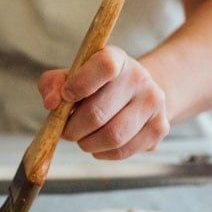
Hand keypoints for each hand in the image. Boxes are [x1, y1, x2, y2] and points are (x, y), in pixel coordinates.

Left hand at [38, 46, 169, 159]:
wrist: (136, 94)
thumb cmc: (95, 86)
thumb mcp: (72, 77)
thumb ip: (53, 84)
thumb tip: (51, 103)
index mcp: (116, 58)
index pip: (104, 66)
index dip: (80, 84)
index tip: (67, 96)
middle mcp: (139, 77)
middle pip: (98, 113)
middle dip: (73, 128)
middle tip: (66, 130)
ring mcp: (153, 103)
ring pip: (112, 136)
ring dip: (87, 144)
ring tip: (82, 138)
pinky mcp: (159, 128)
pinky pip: (122, 151)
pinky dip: (102, 153)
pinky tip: (99, 144)